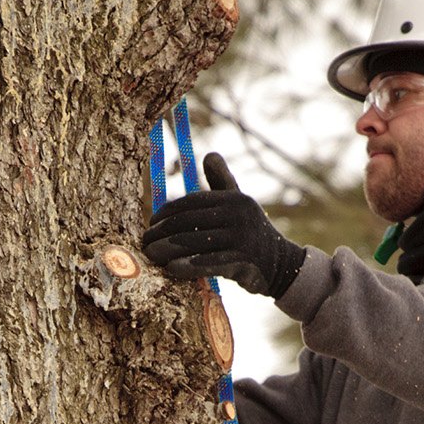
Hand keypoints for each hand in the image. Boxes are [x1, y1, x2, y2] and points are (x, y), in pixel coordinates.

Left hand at [140, 153, 305, 298]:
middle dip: (162, 233)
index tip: (151, 223)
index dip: (167, 212)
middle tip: (144, 243)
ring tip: (150, 256)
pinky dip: (188, 266)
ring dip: (167, 250)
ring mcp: (241, 239)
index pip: (192, 202)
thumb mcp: (239, 203)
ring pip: (194, 243)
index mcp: (233, 199)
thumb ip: (222, 181)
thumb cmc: (250, 231)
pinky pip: (209, 264)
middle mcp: (238, 215)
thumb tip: (209, 154)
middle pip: (189, 223)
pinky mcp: (242, 263)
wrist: (279, 263)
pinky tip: (170, 269)